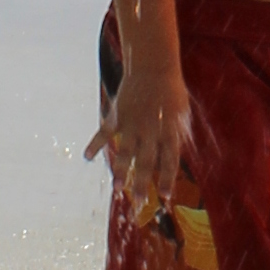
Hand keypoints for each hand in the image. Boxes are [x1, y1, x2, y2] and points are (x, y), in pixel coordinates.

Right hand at [91, 51, 193, 222]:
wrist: (153, 66)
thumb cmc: (171, 91)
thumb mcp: (182, 113)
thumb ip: (178, 136)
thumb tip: (178, 156)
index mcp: (169, 130)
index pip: (170, 160)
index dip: (167, 178)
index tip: (166, 197)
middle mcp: (150, 130)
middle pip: (146, 161)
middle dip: (142, 184)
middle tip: (138, 204)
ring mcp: (132, 122)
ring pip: (125, 151)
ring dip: (120, 170)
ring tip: (117, 188)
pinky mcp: (118, 115)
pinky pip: (104, 132)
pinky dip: (95, 144)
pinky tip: (87, 157)